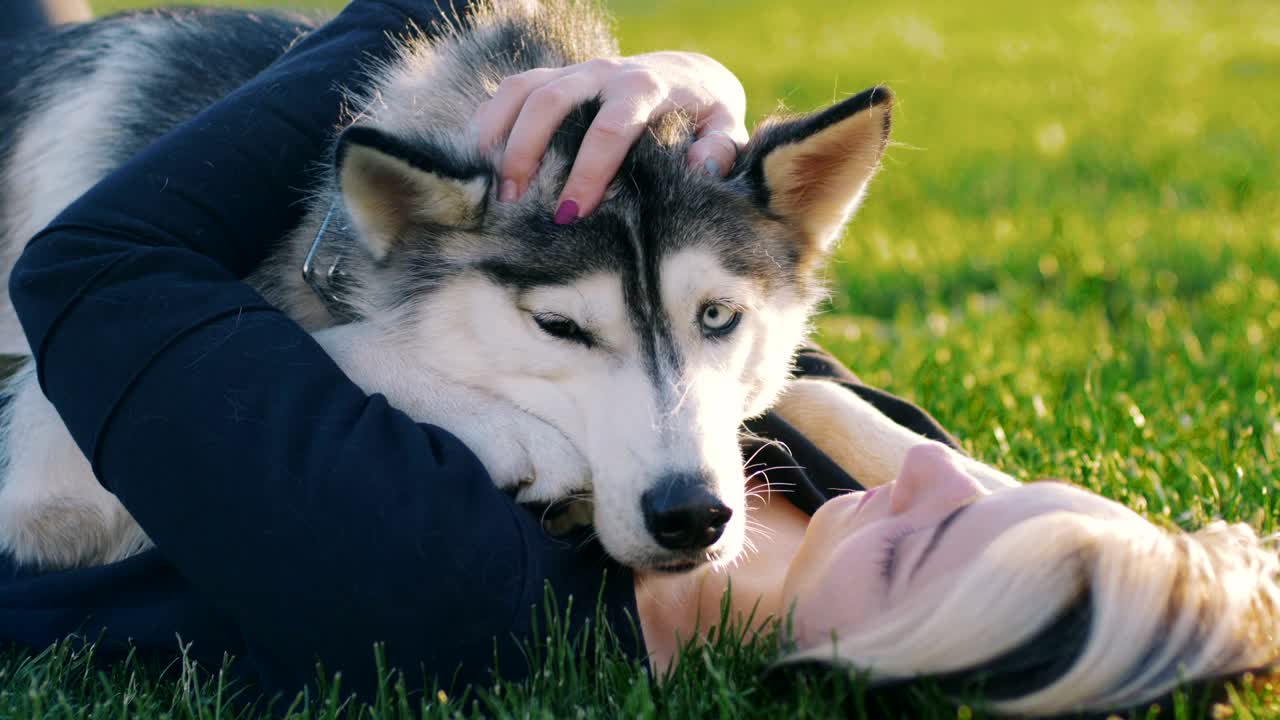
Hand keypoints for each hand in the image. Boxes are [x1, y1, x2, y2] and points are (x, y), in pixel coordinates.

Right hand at [471, 51, 747, 222]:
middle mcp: (604, 73)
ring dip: (499, 134)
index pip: (611, 125)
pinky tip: (478, 162)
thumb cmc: (705, 117)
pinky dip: (489, 122)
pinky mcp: (554, 78)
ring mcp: (574, 73)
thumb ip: (720, 150)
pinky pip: (511, 90)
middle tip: (513, 201)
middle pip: (552, 100)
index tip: (571, 211)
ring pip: (523, 88)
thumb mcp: (725, 131)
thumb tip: (699, 169)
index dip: (589, 169)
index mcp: (647, 88)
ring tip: (488, 184)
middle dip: (528, 149)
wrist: (687, 75)